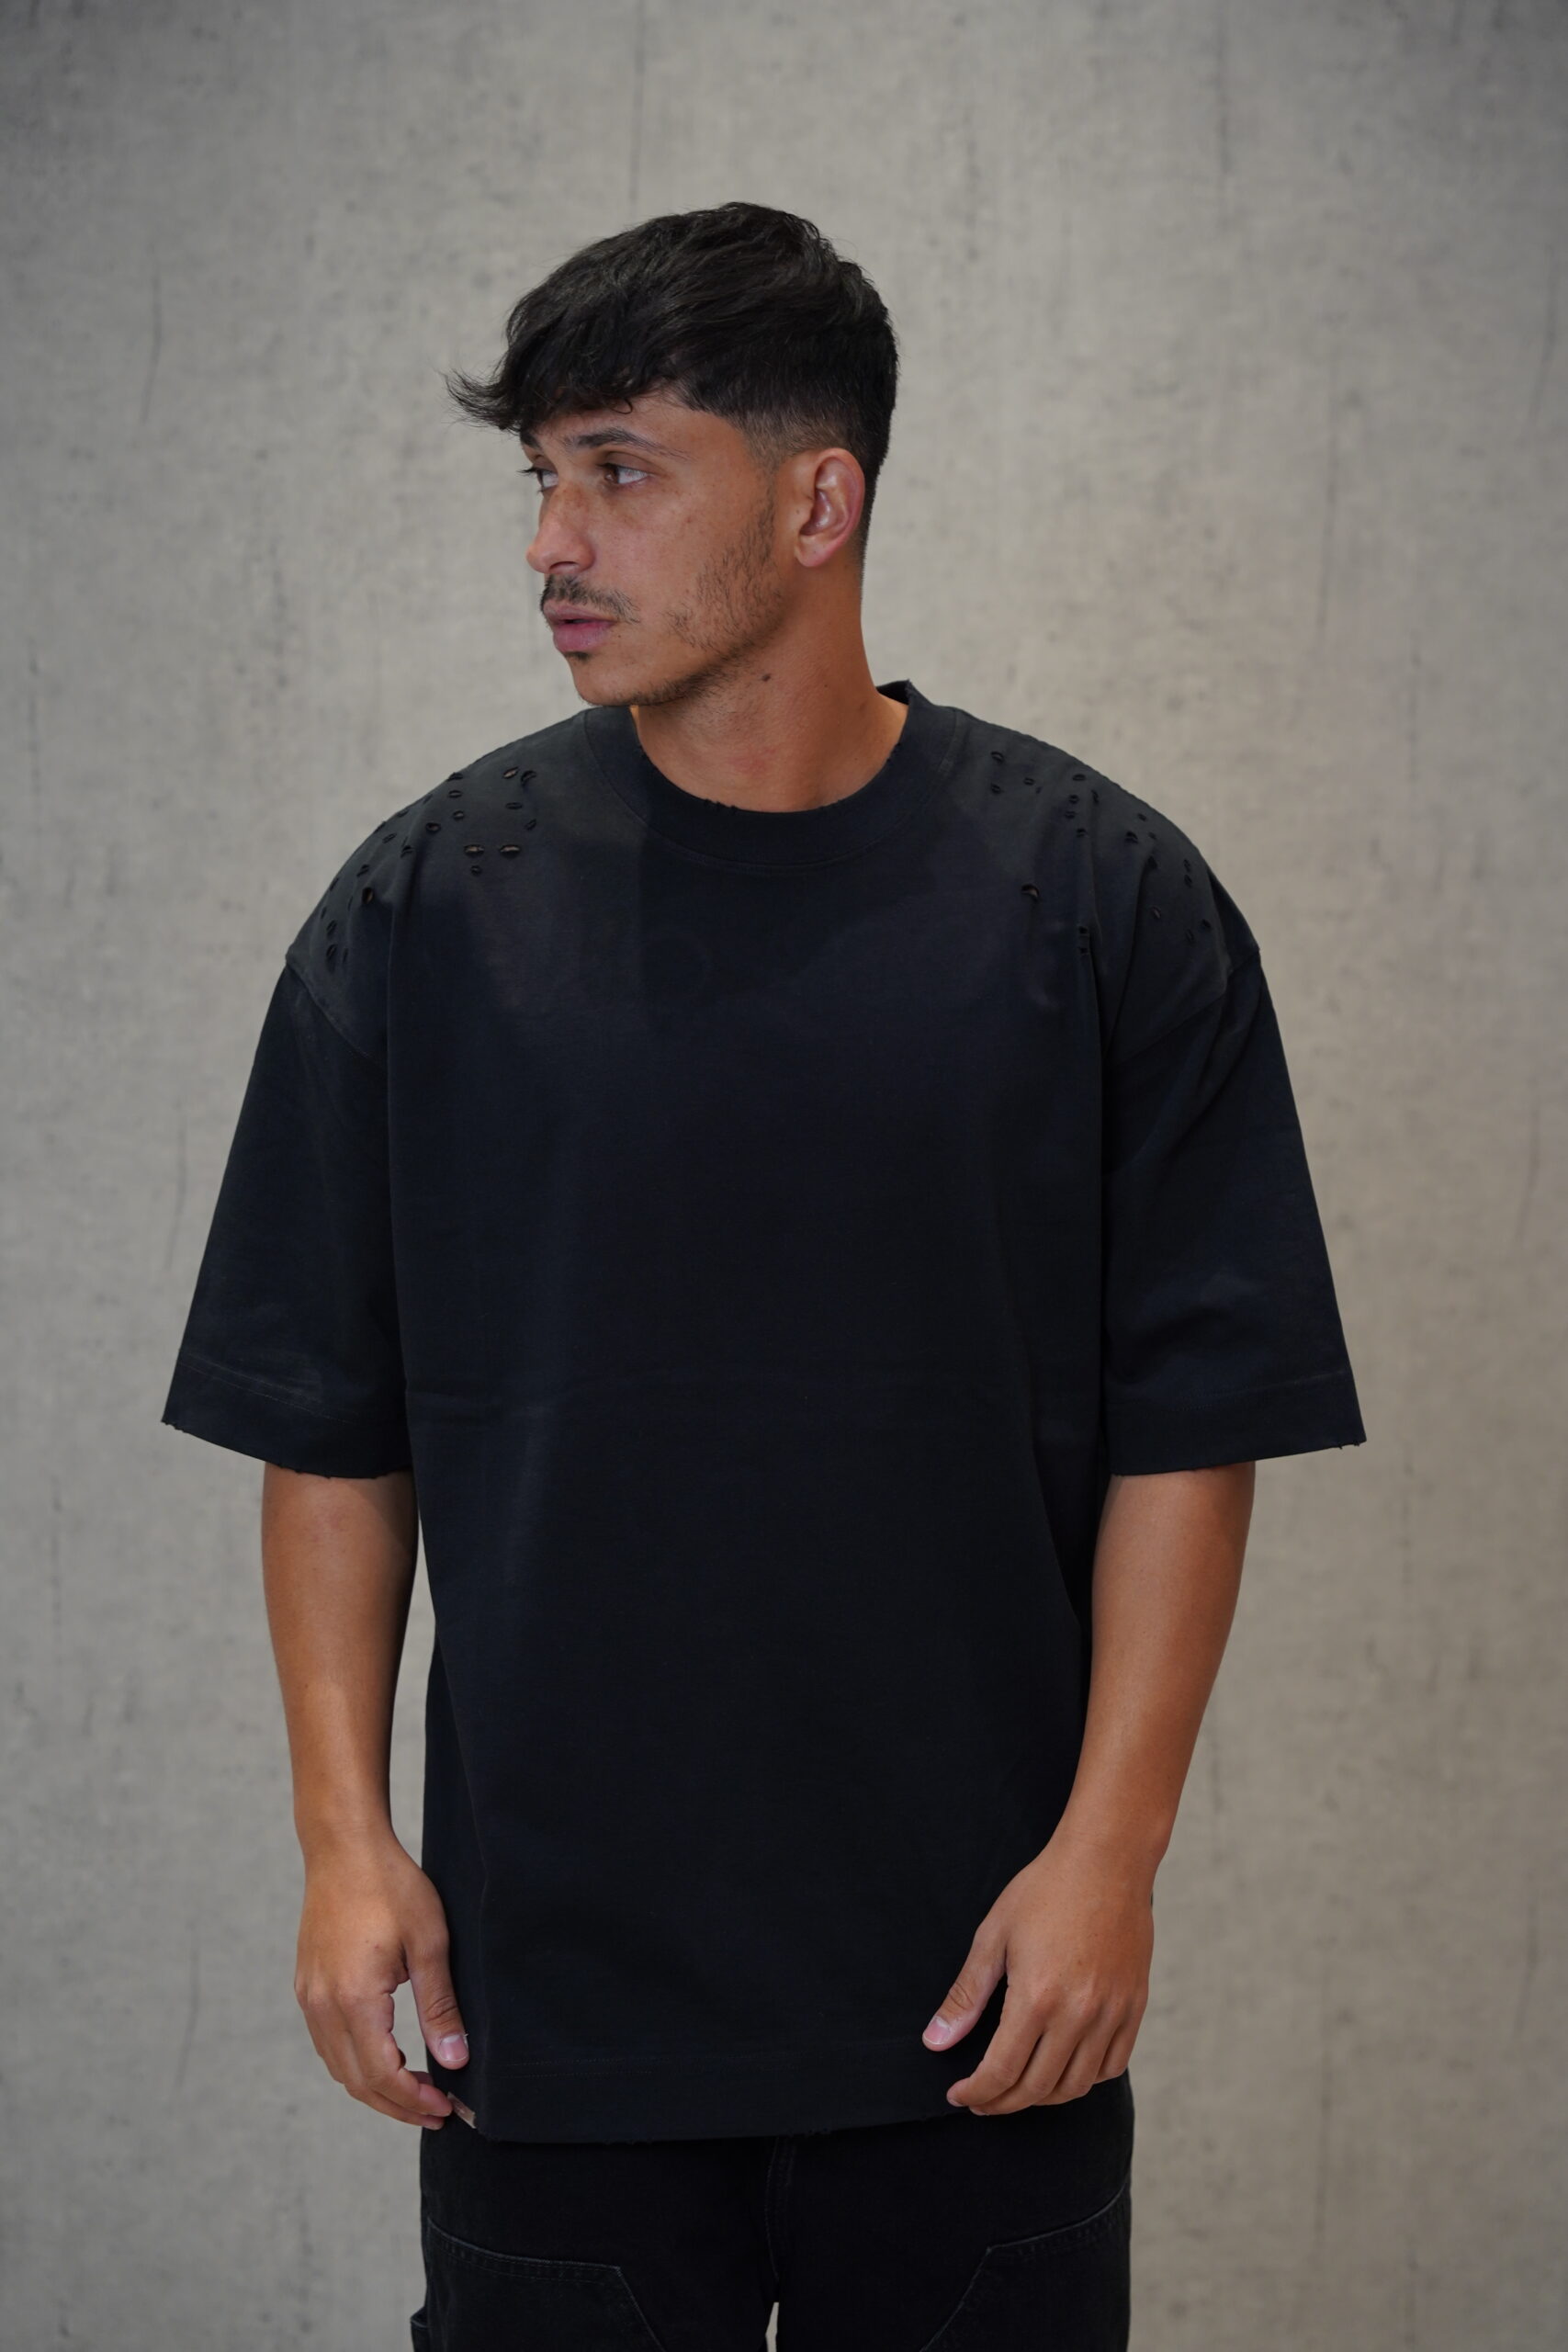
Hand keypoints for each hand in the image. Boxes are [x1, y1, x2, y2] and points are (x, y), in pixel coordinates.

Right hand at [294, 1831, 470, 2128]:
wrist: (343, 1848)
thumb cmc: (390, 1886)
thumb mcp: (429, 1942)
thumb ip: (440, 2006)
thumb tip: (454, 2061)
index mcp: (354, 1998)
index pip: (381, 2075)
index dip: (413, 2100)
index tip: (445, 2109)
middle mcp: (322, 2005)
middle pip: (356, 2081)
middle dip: (396, 2104)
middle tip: (436, 2112)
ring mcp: (309, 1997)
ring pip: (338, 2066)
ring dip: (375, 2087)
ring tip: (417, 2091)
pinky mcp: (307, 1986)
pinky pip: (328, 2043)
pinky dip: (356, 2062)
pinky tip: (386, 2056)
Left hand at [921, 1827, 1152, 2112]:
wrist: (1107, 1861)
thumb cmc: (1045, 1891)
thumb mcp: (994, 1936)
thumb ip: (966, 1995)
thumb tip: (935, 2042)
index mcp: (1037, 1997)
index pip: (1002, 2071)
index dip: (977, 2092)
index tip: (959, 2096)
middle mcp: (1079, 2014)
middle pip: (1038, 2089)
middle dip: (1003, 2102)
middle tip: (983, 2099)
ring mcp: (1111, 2013)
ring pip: (1076, 2085)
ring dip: (1043, 2097)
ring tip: (1019, 2087)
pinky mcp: (1134, 2007)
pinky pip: (1112, 2066)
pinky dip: (1085, 2079)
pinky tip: (1063, 2067)